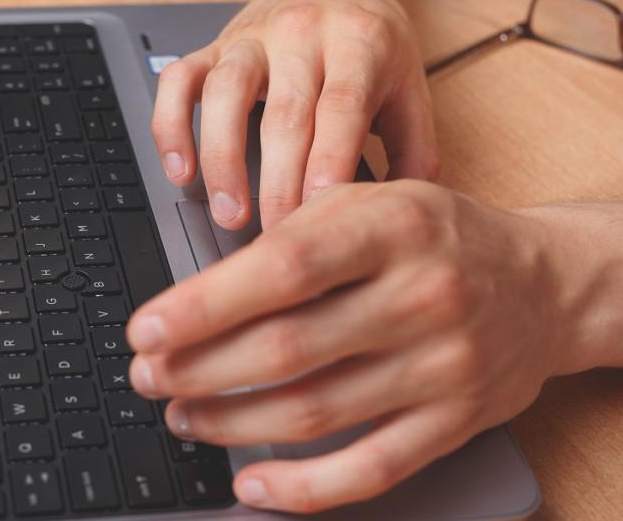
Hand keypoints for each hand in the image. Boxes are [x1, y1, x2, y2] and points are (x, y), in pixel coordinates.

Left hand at [125, 180, 592, 512]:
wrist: (542, 284)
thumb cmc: (437, 237)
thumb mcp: (373, 201)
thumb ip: (296, 235)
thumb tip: (204, 293)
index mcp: (392, 227)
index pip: (282, 269)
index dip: (203, 305)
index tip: (146, 329)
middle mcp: (422, 295)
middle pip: (287, 347)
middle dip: (199, 369)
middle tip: (148, 375)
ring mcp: (443, 366)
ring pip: (316, 411)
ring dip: (232, 422)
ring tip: (181, 415)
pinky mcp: (454, 422)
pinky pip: (373, 468)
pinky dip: (305, 486)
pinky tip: (252, 480)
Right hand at [151, 0, 437, 230]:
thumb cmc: (370, 42)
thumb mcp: (409, 83)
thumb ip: (414, 145)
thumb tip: (401, 210)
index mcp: (359, 43)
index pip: (341, 106)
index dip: (328, 160)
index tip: (319, 213)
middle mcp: (302, 36)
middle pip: (284, 114)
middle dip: (278, 184)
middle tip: (277, 237)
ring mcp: (251, 41)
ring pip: (225, 94)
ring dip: (222, 159)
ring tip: (228, 213)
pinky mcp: (213, 47)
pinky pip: (179, 80)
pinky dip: (171, 126)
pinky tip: (180, 169)